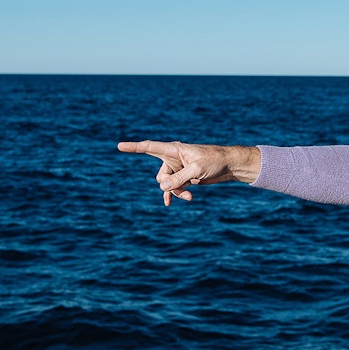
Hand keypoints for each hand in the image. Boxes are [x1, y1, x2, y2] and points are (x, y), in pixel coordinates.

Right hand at [117, 140, 260, 205]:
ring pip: (167, 185)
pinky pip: (174, 189)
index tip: (119, 146)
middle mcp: (173, 158)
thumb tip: (162, 188)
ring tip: (190, 196)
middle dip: (169, 185)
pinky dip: (175, 195)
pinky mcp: (184, 178)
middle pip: (160, 175)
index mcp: (174, 149)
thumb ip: (179, 178)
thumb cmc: (214, 160)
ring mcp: (178, 169)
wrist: (229, 166)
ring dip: (177, 192)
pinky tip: (172, 202)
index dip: (134, 147)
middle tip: (183, 188)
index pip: (149, 147)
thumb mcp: (197, 170)